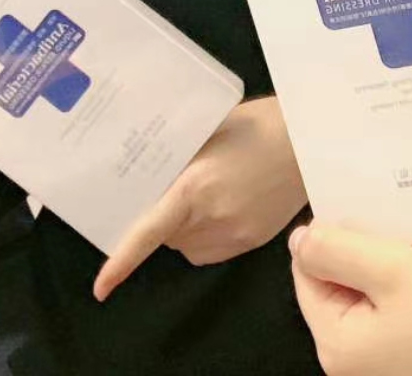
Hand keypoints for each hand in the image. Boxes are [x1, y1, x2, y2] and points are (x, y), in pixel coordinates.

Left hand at [94, 96, 305, 299]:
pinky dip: (206, 235)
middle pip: (168, 238)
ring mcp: (237, 234)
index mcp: (196, 187)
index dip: (122, 261)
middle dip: (163, 219)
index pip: (149, 232)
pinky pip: (212, 249)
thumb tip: (150, 179)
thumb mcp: (208, 132)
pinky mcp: (254, 241)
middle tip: (172, 187)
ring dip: (184, 228)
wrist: (310, 138)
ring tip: (204, 193)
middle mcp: (214, 218)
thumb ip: (178, 159)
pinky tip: (223, 205)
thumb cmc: (257, 124)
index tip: (100, 287)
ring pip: (189, 246)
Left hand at [290, 224, 411, 375]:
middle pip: (354, 277)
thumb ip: (339, 248)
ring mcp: (391, 357)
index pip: (309, 273)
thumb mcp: (393, 270)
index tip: (366, 201)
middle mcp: (355, 355)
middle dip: (389, 238)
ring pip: (390, 285)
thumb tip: (301, 237)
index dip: (333, 232)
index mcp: (335, 341)